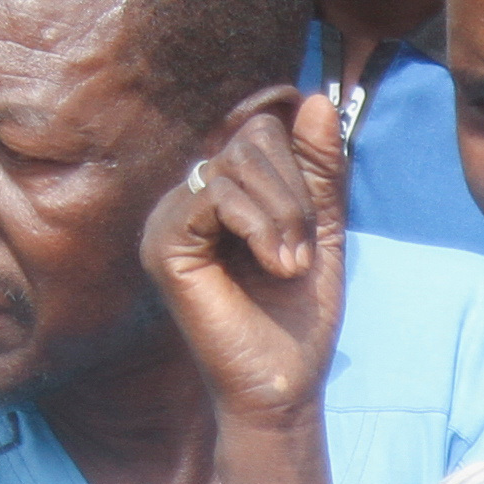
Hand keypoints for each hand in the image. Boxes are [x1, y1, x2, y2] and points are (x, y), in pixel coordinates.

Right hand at [144, 88, 346, 433]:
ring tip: (291, 265)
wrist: (282, 387)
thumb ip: (318, 168)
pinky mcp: (163, 242)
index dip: (300, 163)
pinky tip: (273, 265)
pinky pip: (215, 195)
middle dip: (295, 191)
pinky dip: (258, 224)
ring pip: (236, 162)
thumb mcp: (320, 229)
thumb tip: (316, 97)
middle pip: (251, 135)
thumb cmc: (297, 317)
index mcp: (221, 192)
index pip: (261, 128)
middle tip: (303, 253)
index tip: (313, 229)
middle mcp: (187, 196)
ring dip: (284, 213)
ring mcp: (169, 218)